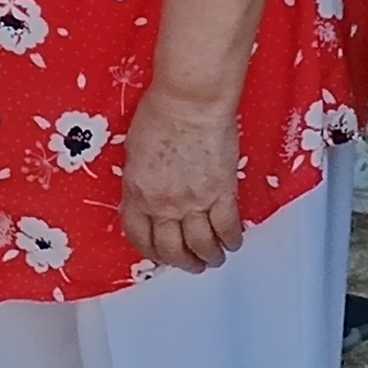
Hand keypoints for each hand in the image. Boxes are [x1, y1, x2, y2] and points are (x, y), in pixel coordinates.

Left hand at [119, 84, 245, 271]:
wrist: (191, 101)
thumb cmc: (161, 113)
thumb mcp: (135, 150)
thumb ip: (140, 178)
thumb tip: (148, 190)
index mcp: (138, 193)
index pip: (139, 235)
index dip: (149, 251)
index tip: (158, 254)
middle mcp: (164, 204)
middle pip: (171, 248)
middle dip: (181, 262)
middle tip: (190, 265)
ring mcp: (194, 201)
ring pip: (201, 244)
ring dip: (208, 257)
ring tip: (213, 259)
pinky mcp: (222, 192)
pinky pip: (227, 227)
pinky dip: (231, 239)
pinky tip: (233, 242)